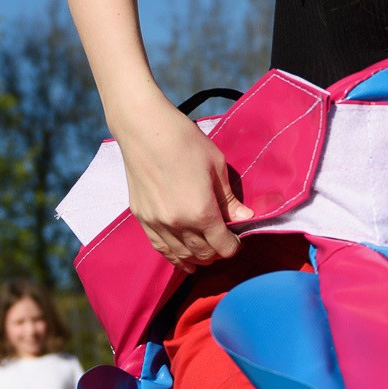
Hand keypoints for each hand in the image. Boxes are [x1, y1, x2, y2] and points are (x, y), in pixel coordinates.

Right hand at [119, 105, 253, 265]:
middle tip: (223, 243)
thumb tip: (245, 218)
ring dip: (197, 258)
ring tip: (205, 255)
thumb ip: (229, 199)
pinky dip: (174, 256)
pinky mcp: (142, 218)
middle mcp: (178, 224)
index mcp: (201, 212)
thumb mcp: (216, 166)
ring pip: (181, 256)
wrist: (144, 130)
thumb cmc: (184, 142)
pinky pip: (160, 247)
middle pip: (203, 254)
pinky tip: (182, 258)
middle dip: (217, 253)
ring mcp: (157, 223)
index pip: (223, 247)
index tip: (238, 241)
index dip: (234, 247)